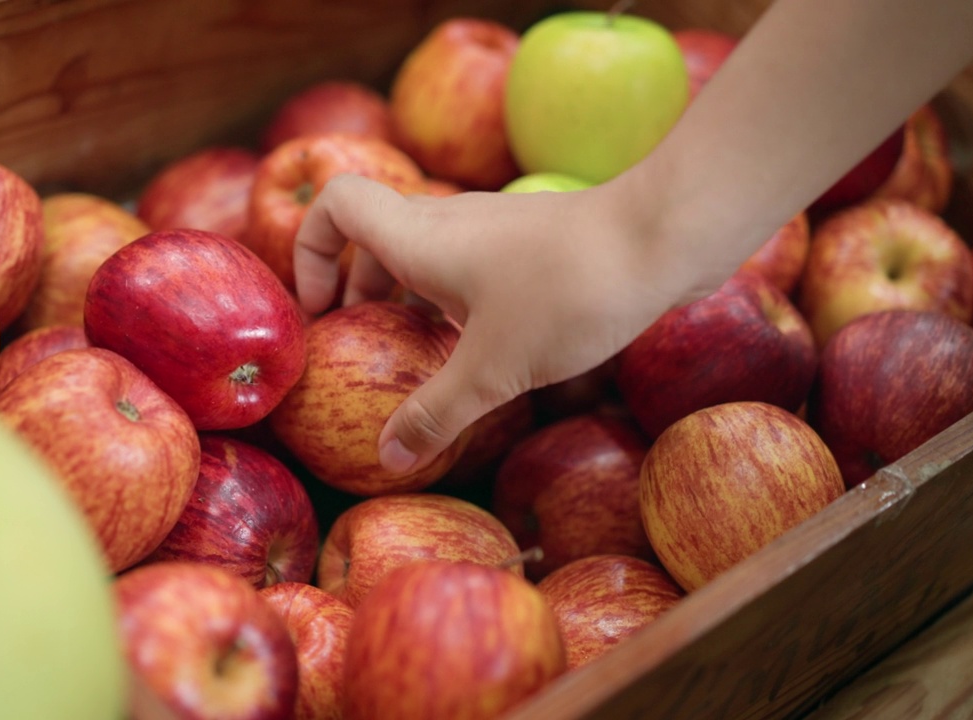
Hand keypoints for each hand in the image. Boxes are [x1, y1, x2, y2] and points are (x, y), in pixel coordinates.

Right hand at [293, 173, 702, 475]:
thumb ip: (435, 413)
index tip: (323, 310)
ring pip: (426, 256)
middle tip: (362, 347)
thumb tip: (388, 457)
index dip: (312, 250)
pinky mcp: (530, 246)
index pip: (335, 202)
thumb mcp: (492, 368)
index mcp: (418, 237)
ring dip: (408, 300)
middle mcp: (447, 223)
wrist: (660, 239)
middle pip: (375, 239)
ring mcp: (492, 230)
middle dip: (357, 291)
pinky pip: (469, 269)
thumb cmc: (566, 293)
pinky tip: (480, 351)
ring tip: (418, 358)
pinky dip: (454, 303)